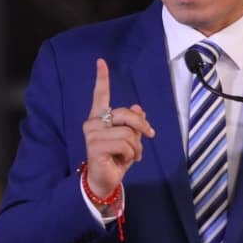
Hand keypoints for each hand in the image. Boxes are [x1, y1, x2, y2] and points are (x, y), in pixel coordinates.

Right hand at [82, 58, 154, 198]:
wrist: (105, 181)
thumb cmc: (116, 160)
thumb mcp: (129, 140)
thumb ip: (133, 124)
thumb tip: (139, 108)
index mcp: (99, 118)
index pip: (100, 95)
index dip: (101, 78)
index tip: (101, 61)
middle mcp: (93, 123)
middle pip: (126, 114)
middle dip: (142, 126)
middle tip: (150, 136)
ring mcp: (92, 134)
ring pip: (128, 133)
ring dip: (136, 147)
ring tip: (132, 156)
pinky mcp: (95, 146)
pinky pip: (124, 145)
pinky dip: (131, 154)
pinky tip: (124, 161)